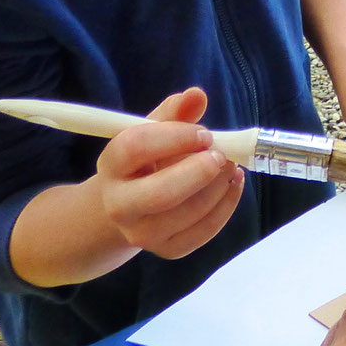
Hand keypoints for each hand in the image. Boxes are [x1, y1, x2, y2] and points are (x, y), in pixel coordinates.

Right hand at [93, 86, 243, 259]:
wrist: (132, 203)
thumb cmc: (148, 158)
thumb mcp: (154, 130)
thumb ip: (175, 112)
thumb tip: (197, 95)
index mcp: (112, 165)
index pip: (136, 148)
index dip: (175, 136)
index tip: (204, 133)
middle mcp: (119, 204)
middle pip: (160, 194)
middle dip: (198, 172)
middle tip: (221, 155)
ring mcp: (142, 233)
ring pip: (187, 214)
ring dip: (218, 186)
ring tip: (231, 165)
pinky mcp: (168, 249)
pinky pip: (203, 232)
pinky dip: (226, 206)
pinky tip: (233, 184)